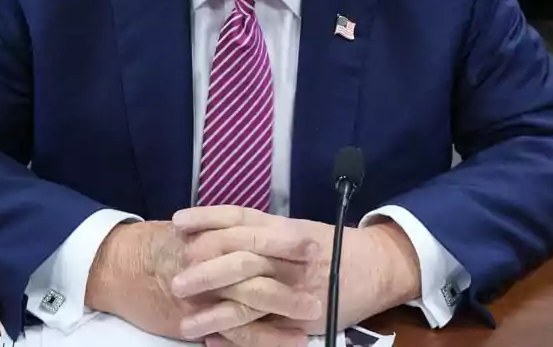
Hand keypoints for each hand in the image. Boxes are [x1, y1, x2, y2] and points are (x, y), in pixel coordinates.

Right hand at [86, 218, 316, 341]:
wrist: (116, 266)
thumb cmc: (154, 246)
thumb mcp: (190, 232)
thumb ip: (221, 234)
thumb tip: (258, 237)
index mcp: (209, 236)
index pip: (252, 234)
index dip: (282, 239)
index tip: (311, 242)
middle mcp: (207, 261)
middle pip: (256, 264)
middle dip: (291, 271)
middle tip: (321, 275)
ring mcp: (202, 292)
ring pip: (251, 299)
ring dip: (286, 306)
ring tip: (315, 312)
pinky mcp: (195, 320)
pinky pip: (237, 332)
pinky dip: (267, 338)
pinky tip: (292, 342)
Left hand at [171, 207, 421, 343]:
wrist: (377, 266)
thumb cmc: (333, 246)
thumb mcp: (297, 228)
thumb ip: (262, 230)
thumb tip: (213, 233)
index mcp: (284, 229)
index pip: (240, 218)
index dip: (207, 219)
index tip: (177, 223)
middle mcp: (288, 256)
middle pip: (241, 258)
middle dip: (206, 270)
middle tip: (175, 281)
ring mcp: (296, 289)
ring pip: (249, 300)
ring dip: (214, 313)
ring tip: (184, 323)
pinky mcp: (304, 318)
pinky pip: (266, 331)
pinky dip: (238, 337)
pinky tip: (212, 340)